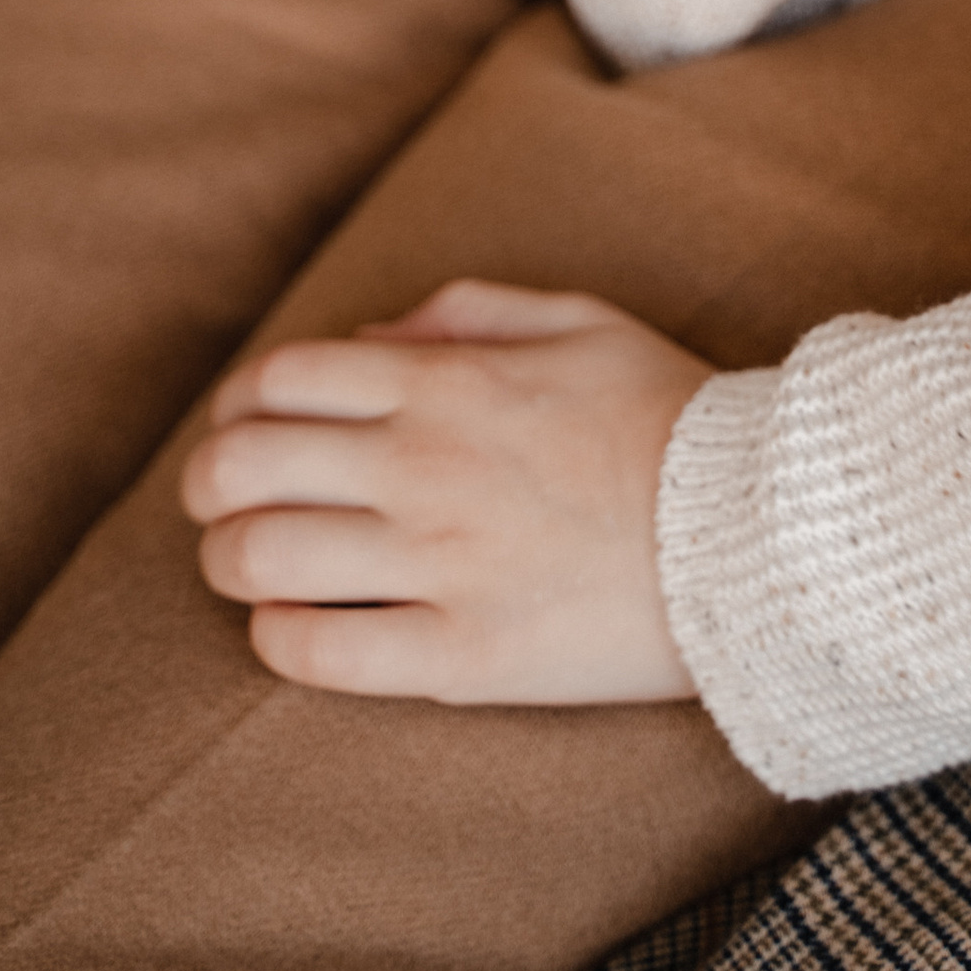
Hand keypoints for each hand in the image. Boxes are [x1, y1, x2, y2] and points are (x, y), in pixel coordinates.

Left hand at [181, 278, 712, 706]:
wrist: (762, 534)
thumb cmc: (673, 420)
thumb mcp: (579, 320)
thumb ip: (465, 314)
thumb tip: (371, 339)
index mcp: (447, 382)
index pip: (277, 381)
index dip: (236, 404)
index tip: (245, 428)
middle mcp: (423, 467)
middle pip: (243, 468)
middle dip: (208, 486)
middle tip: (221, 504)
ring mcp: (437, 565)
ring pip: (260, 561)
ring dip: (227, 563)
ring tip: (246, 569)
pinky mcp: (461, 656)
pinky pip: (319, 653)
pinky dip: (278, 639)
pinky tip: (293, 629)